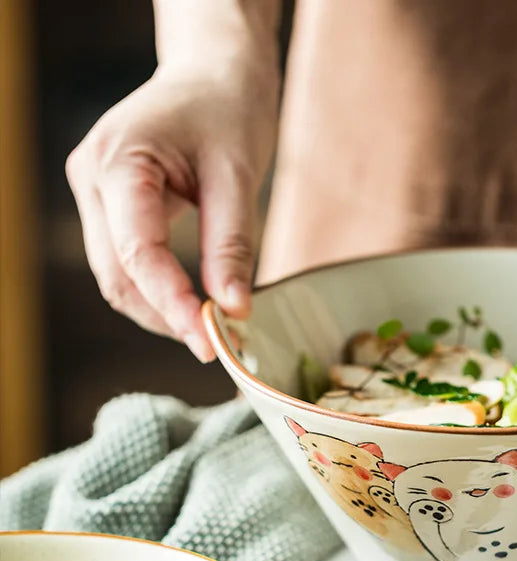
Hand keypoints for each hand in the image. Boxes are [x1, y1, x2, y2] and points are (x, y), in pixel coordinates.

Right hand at [66, 63, 276, 360]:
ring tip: (209, 327)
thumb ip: (231, 244)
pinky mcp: (109, 205)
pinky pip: (126, 262)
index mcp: (118, 161)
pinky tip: (192, 303)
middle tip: (216, 344)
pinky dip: (158, 290)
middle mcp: (91, 178)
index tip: (210, 342)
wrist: (213, 74)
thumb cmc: (228, 110)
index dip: (173, 305)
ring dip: (160, 309)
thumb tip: (233, 310)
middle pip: (118, 275)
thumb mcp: (238, 175)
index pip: (138, 253)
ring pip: (117, 276)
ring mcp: (94, 192)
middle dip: (166, 316)